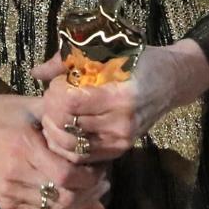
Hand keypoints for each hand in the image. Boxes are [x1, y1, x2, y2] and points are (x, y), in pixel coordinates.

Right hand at [0, 86, 109, 208]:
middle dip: (90, 192)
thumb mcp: (33, 106)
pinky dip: (58, 206)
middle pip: (63, 197)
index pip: (66, 175)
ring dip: (78, 202)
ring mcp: (7, 191)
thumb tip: (94, 125)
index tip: (102, 166)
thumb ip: (62, 118)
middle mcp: (14, 174)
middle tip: (104, 180)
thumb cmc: (2, 111)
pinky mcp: (3, 201)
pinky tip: (70, 194)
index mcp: (24, 147)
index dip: (90, 177)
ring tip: (92, 189)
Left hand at [32, 39, 208, 163]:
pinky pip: (84, 157)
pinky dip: (67, 146)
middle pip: (68, 126)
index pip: (70, 102)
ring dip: (55, 132)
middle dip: (50, 112)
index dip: (54, 93)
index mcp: (121, 94)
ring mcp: (122, 140)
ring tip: (55, 115)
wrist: (172, 81)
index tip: (56, 84)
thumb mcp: (107, 50)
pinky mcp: (120, 150)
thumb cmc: (139, 59)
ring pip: (72, 147)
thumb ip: (68, 61)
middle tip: (50, 100)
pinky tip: (66, 129)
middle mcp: (122, 122)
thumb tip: (35, 72)